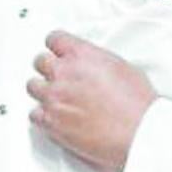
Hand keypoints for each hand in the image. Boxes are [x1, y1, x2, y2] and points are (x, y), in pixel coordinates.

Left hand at [26, 31, 156, 171]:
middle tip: (59, 77)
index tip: (58, 51)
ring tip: (57, 98)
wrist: (138, 132)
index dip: (56, 46)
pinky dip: (43, 116)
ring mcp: (55, 98)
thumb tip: (90, 64)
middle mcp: (63, 73)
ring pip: (33, 87)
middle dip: (48, 68)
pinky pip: (34, 115)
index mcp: (81, 55)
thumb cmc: (136, 104)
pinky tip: (56, 117)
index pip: (54, 39)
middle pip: (39, 62)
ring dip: (44, 91)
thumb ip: (95, 61)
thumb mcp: (119, 66)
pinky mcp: (51, 122)